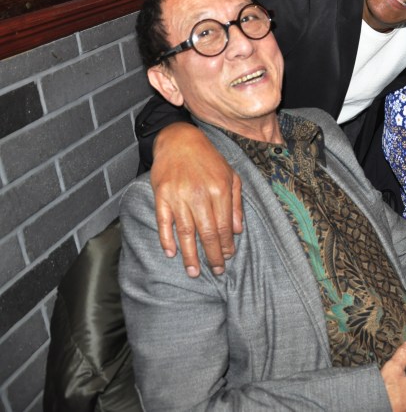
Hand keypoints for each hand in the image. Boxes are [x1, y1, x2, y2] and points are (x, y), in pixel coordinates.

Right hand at [151, 123, 242, 276]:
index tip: (227, 258)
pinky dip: (166, 239)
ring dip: (190, 255)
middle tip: (215, 271)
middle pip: (206, 233)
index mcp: (219, 190)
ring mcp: (178, 195)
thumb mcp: (231, 176)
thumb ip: (235, 203)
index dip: (226, 245)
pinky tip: (170, 253)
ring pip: (185, 232)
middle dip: (212, 256)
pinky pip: (164, 222)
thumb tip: (238, 230)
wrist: (179, 140)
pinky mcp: (161, 195)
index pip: (224, 226)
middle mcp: (199, 194)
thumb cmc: (208, 159)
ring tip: (193, 272)